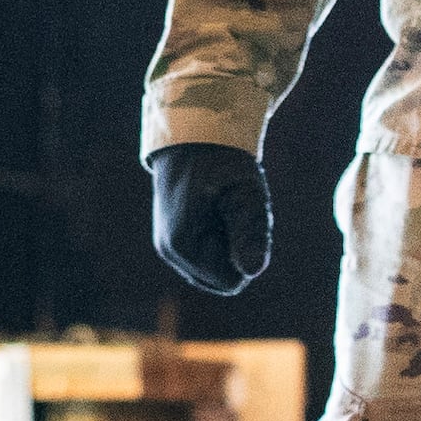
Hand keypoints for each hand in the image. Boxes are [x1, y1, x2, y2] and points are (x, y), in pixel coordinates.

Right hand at [148, 143, 273, 296]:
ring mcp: (167, 247)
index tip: (244, 219)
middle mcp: (169, 252)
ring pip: (212, 272)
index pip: (232, 282)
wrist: (194, 138)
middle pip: (220, 281)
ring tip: (224, 211)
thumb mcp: (246, 196)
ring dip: (227, 248)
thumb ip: (251, 234)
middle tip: (235, 214)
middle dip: (236, 255)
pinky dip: (217, 243)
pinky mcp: (170, 240)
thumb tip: (253, 272)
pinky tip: (216, 214)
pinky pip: (204, 261)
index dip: (247, 256)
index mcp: (183, 245)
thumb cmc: (224, 164)